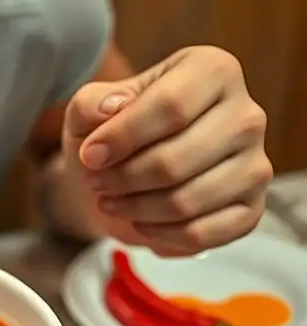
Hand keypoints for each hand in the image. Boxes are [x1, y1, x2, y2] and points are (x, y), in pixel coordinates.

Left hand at [63, 46, 272, 255]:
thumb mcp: (89, 110)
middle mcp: (246, 115)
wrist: (125, 174)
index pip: (171, 105)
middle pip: (175, 160)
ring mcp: (256, 165)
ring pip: (186, 201)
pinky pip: (202, 234)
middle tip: (95, 182)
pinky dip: (160, 235)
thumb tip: (113, 108)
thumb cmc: (112, 134)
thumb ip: (92, 103)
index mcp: (213, 71)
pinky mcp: (251, 209)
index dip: (123, 137)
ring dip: (135, 209)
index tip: (89, 156)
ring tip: (110, 201)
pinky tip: (140, 223)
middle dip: (122, 179)